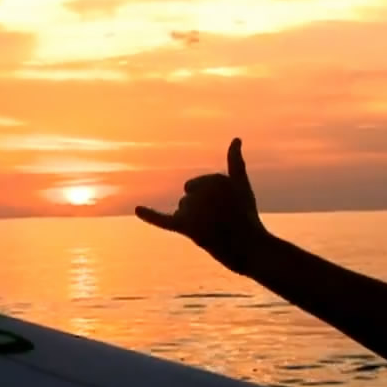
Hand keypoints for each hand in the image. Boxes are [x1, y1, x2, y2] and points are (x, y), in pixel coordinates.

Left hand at [135, 138, 268, 274]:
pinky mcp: (187, 227)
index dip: (212, 199)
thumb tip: (235, 139)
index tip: (228, 208)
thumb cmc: (245, 215)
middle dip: (200, 209)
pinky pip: (163, 220)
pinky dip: (150, 215)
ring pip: (182, 209)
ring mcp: (195, 209)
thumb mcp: (242, 186)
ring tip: (213, 229)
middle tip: (221, 220)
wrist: (248, 248)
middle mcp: (204, 191)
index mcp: (216, 179)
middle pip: (188, 197)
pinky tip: (137, 209)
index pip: (198, 185)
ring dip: (194, 220)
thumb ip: (236, 162)